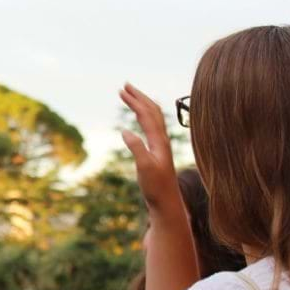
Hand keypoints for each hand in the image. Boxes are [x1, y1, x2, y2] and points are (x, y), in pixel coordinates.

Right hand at [119, 83, 180, 212]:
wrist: (167, 203)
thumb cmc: (156, 187)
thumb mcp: (144, 168)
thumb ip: (136, 148)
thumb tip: (125, 131)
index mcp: (159, 141)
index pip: (146, 114)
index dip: (134, 101)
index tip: (122, 90)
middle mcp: (162, 140)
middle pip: (152, 111)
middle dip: (139, 96)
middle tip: (125, 86)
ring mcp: (162, 145)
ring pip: (155, 117)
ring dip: (143, 104)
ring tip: (132, 96)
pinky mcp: (159, 151)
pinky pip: (154, 126)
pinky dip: (147, 116)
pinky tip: (142, 118)